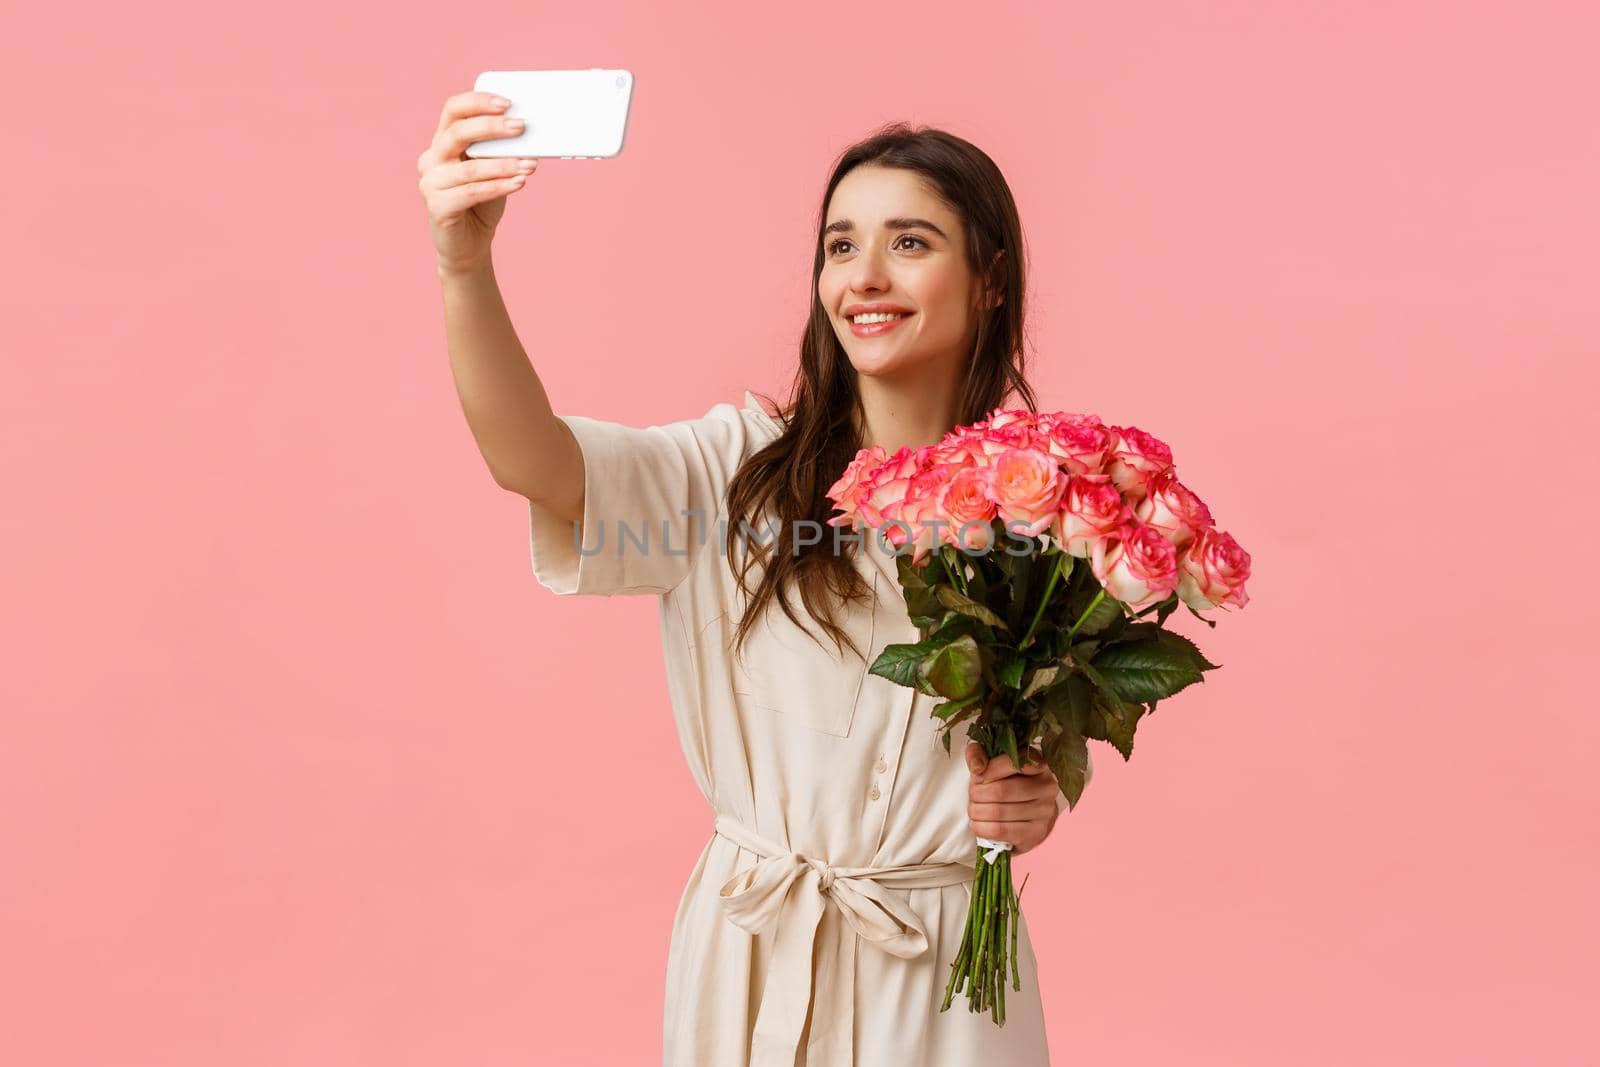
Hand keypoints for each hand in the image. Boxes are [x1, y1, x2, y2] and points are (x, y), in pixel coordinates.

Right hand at [417, 90, 540, 273]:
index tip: (506, 102)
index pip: (453, 110)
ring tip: (530, 164)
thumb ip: (500, 151)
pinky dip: (498, 187)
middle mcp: (431, 159)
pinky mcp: (436, 207)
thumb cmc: (483, 202)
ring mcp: (430, 183)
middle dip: (491, 128)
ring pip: (469, 168)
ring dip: (503, 164)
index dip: (478, 102)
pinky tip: (519, 183)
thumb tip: (528, 131)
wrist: (469, 244)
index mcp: (442, 142)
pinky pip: (471, 193)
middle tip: (521, 126)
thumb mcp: (493, 170)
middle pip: (457, 133)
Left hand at [966, 741, 1060, 856]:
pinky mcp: (1036, 833)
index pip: (1011, 763)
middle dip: (978, 794)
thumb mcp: (994, 763)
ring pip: (998, 812)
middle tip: (972, 795)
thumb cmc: (1008, 784)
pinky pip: (1001, 830)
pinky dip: (982, 827)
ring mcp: (1045, 812)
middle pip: (1001, 790)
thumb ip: (979, 754)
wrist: (1027, 816)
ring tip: (974, 809)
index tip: (976, 776)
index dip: (987, 770)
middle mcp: (1047, 787)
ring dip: (977, 811)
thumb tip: (977, 767)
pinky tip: (978, 824)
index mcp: (1039, 764)